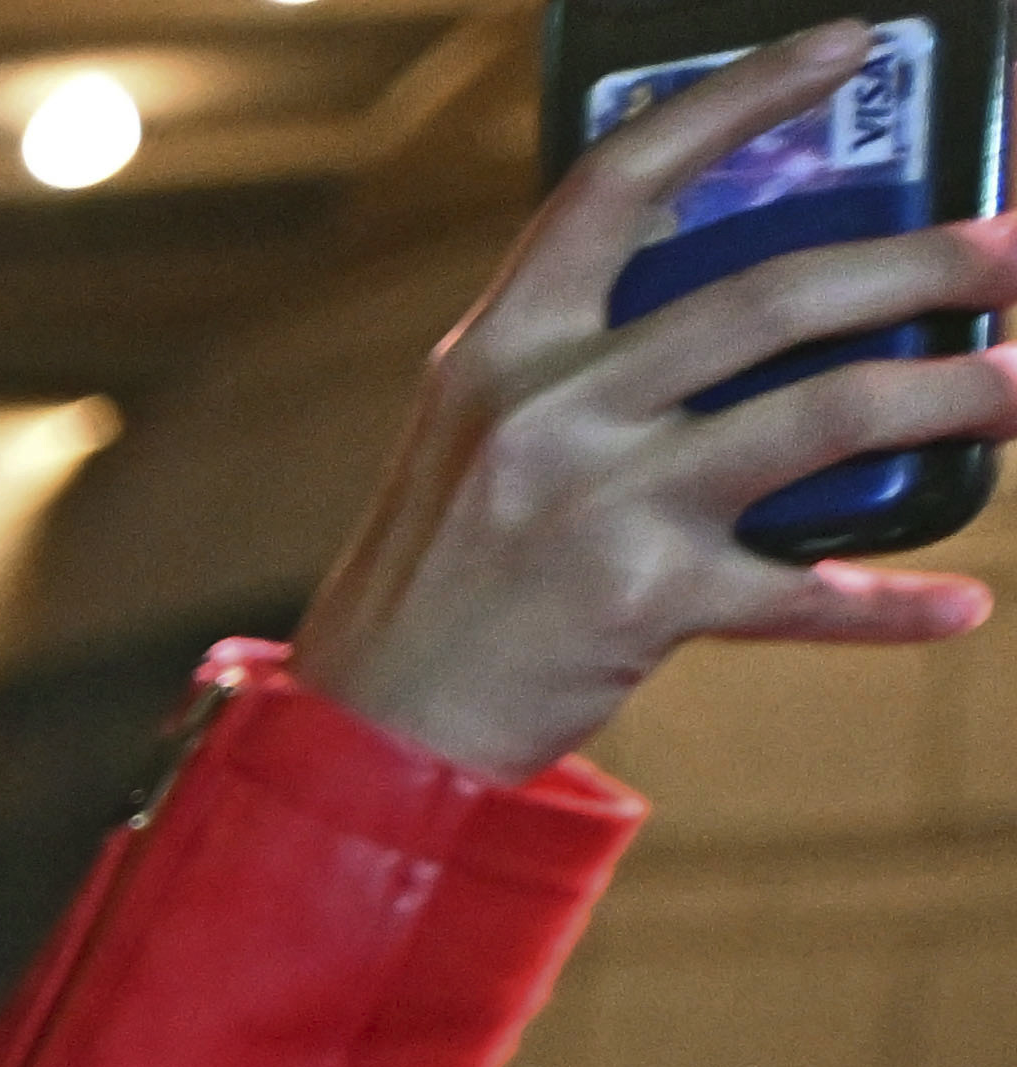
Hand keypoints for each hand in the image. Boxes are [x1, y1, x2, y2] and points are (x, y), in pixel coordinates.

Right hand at [294, 25, 1016, 782]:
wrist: (368, 738)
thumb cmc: (443, 578)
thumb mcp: (477, 436)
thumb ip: (579, 358)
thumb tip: (731, 287)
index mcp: (502, 348)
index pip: (623, 183)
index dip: (740, 98)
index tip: (848, 48)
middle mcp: (549, 410)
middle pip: (776, 296)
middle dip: (927, 264)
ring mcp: (599, 506)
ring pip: (824, 416)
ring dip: (954, 396)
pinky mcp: (641, 606)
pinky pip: (799, 593)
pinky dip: (886, 605)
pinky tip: (958, 605)